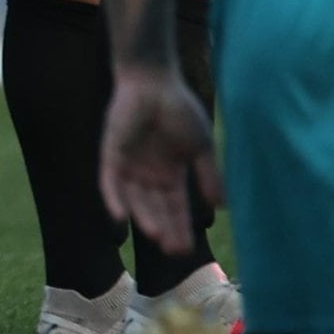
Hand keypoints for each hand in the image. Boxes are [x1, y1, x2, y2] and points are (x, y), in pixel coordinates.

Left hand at [95, 68, 220, 259]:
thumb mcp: (201, 147)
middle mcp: (148, 174)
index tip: (187, 249)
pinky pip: (109, 182)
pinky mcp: (111, 154)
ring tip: (156, 236)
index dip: (180, 227)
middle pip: (156, 209)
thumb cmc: (179, 110)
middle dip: (165, 229)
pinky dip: (113, 199)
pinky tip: (119, 215)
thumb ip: (209, 175)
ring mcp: (129, 165)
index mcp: (169, 174)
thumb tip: (224, 207)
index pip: (175, 207)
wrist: (155, 82)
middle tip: (175, 251)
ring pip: (135, 200)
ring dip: (144, 218)